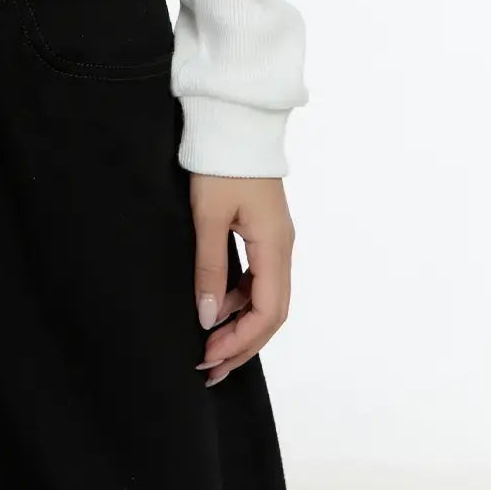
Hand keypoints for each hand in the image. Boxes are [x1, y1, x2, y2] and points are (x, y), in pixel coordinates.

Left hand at [189, 174, 294, 386]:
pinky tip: (216, 309)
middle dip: (242, 344)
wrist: (234, 120)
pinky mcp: (264, 232)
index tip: (209, 358)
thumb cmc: (220, 163)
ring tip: (209, 349)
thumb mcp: (208, 216)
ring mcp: (275, 240)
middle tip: (210, 369)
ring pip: (266, 298)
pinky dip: (239, 301)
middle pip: (272, 313)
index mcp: (275, 246)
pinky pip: (258, 279)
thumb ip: (209, 267)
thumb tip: (209, 318)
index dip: (241, 341)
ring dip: (240, 326)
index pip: (268, 312)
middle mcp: (282, 248)